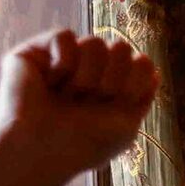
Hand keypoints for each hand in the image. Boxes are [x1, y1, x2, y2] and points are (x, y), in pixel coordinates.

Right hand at [0, 29, 156, 169]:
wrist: (42, 150)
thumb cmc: (83, 144)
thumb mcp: (126, 125)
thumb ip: (141, 95)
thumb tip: (149, 66)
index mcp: (111, 86)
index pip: (142, 63)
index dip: (133, 85)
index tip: (117, 108)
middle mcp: (88, 70)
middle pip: (122, 48)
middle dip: (111, 81)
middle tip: (88, 104)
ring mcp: (62, 59)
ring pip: (94, 42)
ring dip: (85, 77)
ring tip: (67, 98)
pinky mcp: (35, 52)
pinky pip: (64, 35)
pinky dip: (63, 63)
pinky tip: (50, 83)